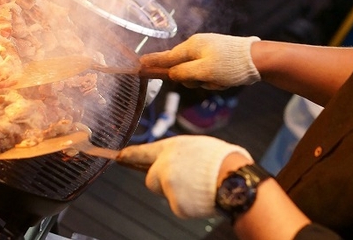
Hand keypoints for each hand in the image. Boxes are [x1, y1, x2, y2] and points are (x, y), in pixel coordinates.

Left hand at [117, 135, 251, 217]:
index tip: (118, 156)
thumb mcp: (200, 146)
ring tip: (201, 185)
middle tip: (186, 180)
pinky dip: (189, 205)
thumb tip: (175, 163)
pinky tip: (202, 196)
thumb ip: (182, 154)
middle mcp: (165, 165)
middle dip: (163, 182)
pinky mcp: (176, 204)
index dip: (130, 155)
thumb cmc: (223, 160)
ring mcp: (169, 186)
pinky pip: (179, 206)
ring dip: (178, 193)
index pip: (144, 152)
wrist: (234, 178)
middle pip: (151, 179)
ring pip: (167, 194)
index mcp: (172, 147)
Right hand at [140, 33, 260, 89]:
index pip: (165, 57)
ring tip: (222, 79)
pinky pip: (208, 74)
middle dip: (193, 79)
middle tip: (209, 79)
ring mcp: (207, 52)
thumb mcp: (204, 71)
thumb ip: (183, 73)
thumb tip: (171, 74)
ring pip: (195, 74)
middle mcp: (197, 46)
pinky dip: (215, 80)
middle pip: (181, 68)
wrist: (258, 59)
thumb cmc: (231, 64)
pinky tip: (226, 79)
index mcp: (191, 46)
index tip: (136, 64)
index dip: (151, 63)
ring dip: (206, 81)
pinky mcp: (217, 59)